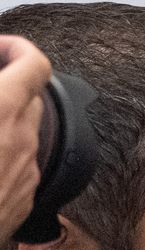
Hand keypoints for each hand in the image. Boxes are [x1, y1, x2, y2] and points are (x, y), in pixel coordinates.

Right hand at [0, 35, 49, 235]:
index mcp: (0, 113)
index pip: (35, 64)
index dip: (18, 48)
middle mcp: (21, 141)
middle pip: (31, 97)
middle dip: (6, 85)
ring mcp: (27, 173)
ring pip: (26, 132)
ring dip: (3, 120)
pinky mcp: (25, 200)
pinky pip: (21, 164)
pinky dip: (3, 153)